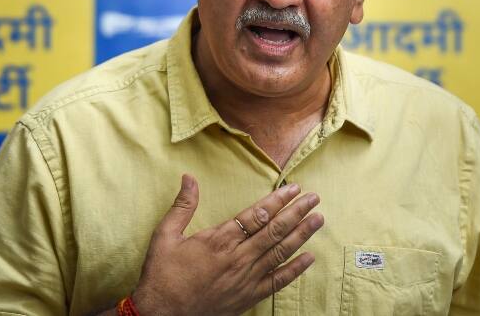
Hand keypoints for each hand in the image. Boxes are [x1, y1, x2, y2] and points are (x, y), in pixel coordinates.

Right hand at [131, 174, 323, 315]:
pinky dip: (295, 270)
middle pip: (275, 230)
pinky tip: (309, 258)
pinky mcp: (248, 296)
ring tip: (318, 220)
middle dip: (297, 212)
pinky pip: (277, 282)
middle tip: (314, 198)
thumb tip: (189, 177)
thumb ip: (183, 206)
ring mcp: (246, 278)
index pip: (257, 215)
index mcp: (220, 240)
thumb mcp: (166, 236)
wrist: (161, 315)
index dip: (277, 200)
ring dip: (301, 235)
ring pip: (280, 252)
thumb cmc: (163, 275)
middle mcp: (238, 258)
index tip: (293, 188)